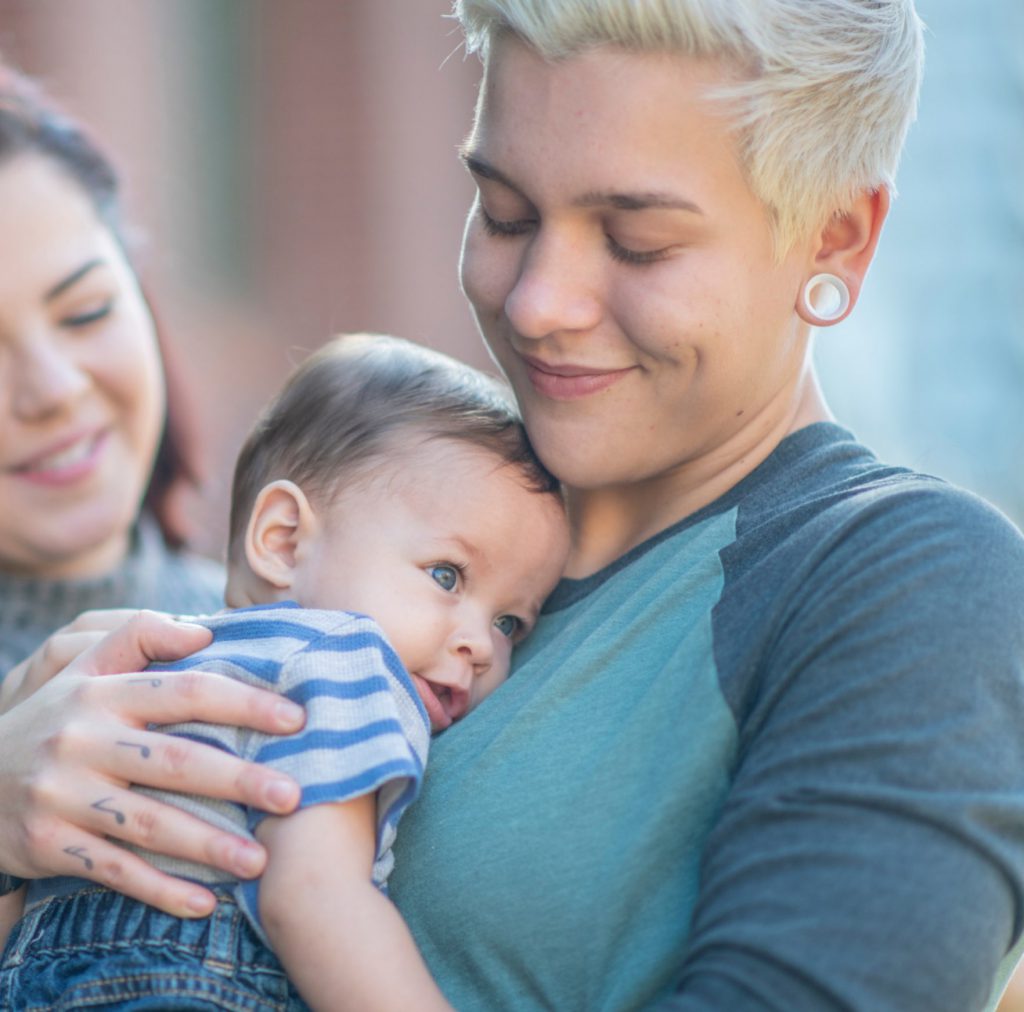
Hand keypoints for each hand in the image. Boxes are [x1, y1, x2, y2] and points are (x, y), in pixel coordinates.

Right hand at [0, 611, 303, 917]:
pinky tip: (204, 902)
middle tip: (294, 795)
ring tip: (259, 861)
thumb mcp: (82, 665)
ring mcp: (63, 795)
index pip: (187, 691)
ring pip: (149, 824)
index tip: (297, 719)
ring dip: (209, 846)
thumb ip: (139, 636)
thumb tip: (206, 630)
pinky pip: (113, 870)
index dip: (245, 704)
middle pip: (176, 761)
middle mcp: (82, 741)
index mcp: (101, 692)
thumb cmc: (54, 716)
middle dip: (239, 780)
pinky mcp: (47, 844)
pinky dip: (160, 889)